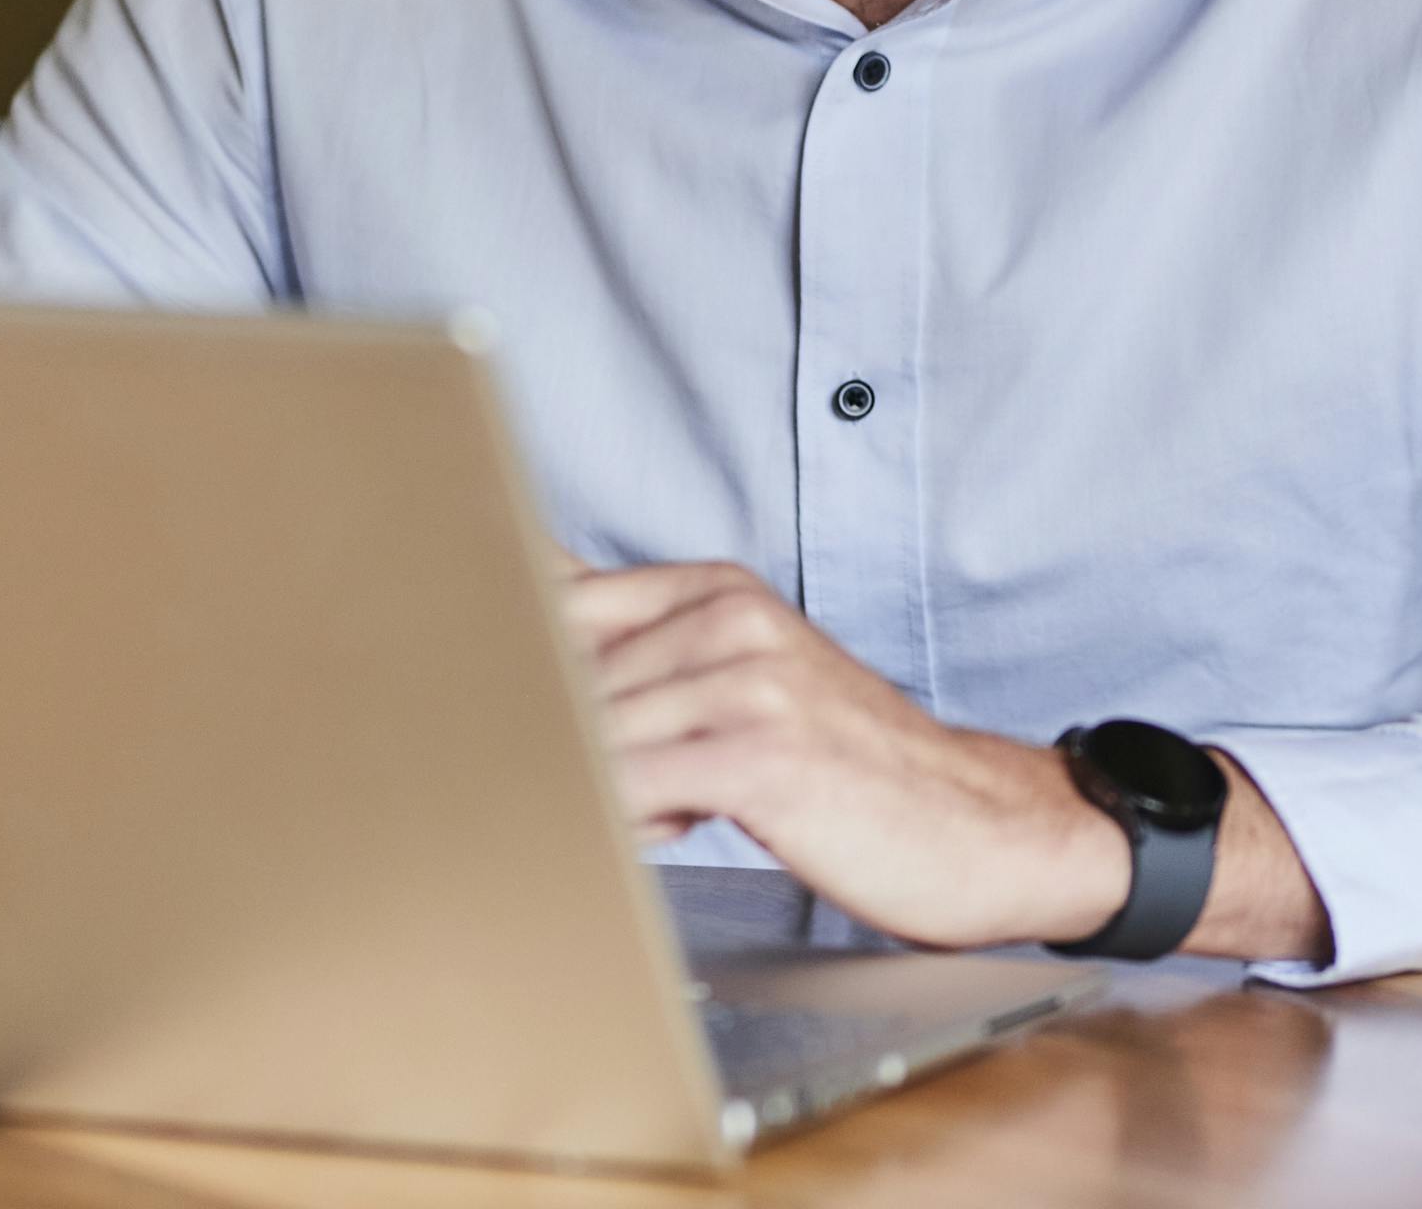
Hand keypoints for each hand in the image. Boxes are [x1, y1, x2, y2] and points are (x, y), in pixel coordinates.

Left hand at [560, 561, 1329, 961]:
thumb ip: (642, 660)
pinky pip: (633, 787)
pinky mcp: (760, 752)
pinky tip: (671, 829)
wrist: (973, 824)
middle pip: (554, 672)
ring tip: (673, 813)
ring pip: (588, 735)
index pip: (556, 595)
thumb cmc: (844, 772)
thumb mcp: (741, 688)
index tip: (448, 679)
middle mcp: (727, 616)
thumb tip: (521, 626)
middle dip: (541, 740)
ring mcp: (746, 678)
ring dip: (591, 791)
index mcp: (714, 591)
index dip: (491, 646)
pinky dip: (618, 821)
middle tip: (582, 782)